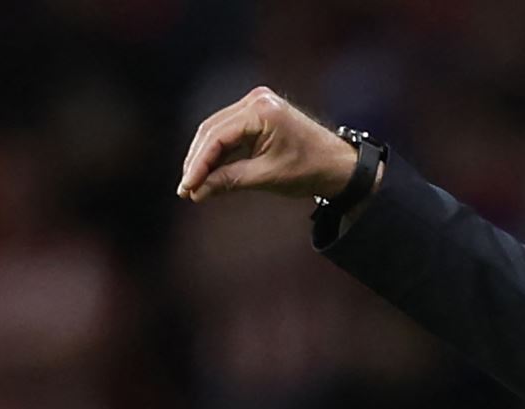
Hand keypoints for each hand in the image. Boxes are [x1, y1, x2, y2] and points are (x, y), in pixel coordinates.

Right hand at [176, 86, 357, 203]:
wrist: (338, 164)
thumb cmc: (310, 169)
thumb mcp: (267, 177)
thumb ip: (229, 181)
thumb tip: (197, 192)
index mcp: (261, 111)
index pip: (217, 136)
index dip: (198, 164)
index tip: (186, 187)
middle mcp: (256, 100)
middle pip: (212, 130)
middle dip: (198, 161)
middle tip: (185, 189)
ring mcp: (256, 103)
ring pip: (217, 131)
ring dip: (205, 158)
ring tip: (193, 185)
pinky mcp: (257, 113)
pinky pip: (229, 132)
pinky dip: (219, 153)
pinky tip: (208, 173)